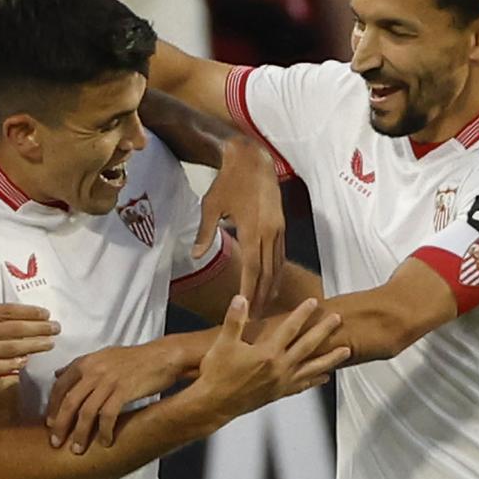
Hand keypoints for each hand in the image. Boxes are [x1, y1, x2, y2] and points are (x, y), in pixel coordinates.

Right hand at [0, 268, 59, 384]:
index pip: (5, 311)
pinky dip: (11, 364)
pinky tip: (25, 361)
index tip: (44, 313)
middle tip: (57, 329)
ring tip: (49, 345)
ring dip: (31, 346)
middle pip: (12, 330)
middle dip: (38, 329)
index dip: (27, 313)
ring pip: (8, 349)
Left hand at [44, 337, 189, 453]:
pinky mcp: (124, 391)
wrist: (162, 356)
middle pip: (69, 402)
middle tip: (56, 442)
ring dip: (80, 433)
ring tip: (77, 449)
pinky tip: (104, 442)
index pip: (60, 386)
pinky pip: (108, 416)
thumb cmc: (133, 359)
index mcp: (86, 362)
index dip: (53, 407)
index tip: (50, 424)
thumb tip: (58, 374)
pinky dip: (103, 431)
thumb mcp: (103, 356)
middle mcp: (94, 370)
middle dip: (60, 425)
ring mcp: (108, 381)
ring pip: (86, 412)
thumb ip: (80, 366)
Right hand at [191, 296, 348, 423]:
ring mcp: (281, 383)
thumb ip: (234, 320)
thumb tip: (241, 299)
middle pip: (308, 346)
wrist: (214, 404)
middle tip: (337, 320)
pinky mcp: (279, 394)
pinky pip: (303, 386)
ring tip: (346, 352)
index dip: (302, 314)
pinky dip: (315, 380)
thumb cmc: (217, 374)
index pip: (290, 329)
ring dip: (330, 359)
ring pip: (312, 369)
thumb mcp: (223, 343)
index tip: (313, 303)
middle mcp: (279, 368)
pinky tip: (324, 377)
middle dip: (324, 331)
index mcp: (267, 354)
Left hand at [194, 136, 284, 315]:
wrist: (252, 160)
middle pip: (268, 271)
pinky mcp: (281, 225)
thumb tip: (197, 255)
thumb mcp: (211, 206)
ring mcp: (278, 229)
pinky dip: (277, 270)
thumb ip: (206, 232)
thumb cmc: (228, 182)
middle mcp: (270, 232)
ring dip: (272, 286)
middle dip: (262, 295)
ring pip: (277, 264)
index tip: (246, 308)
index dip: (250, 289)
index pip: (253, 268)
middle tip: (257, 317)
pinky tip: (273, 281)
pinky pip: (281, 253)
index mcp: (252, 230)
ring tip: (266, 305)